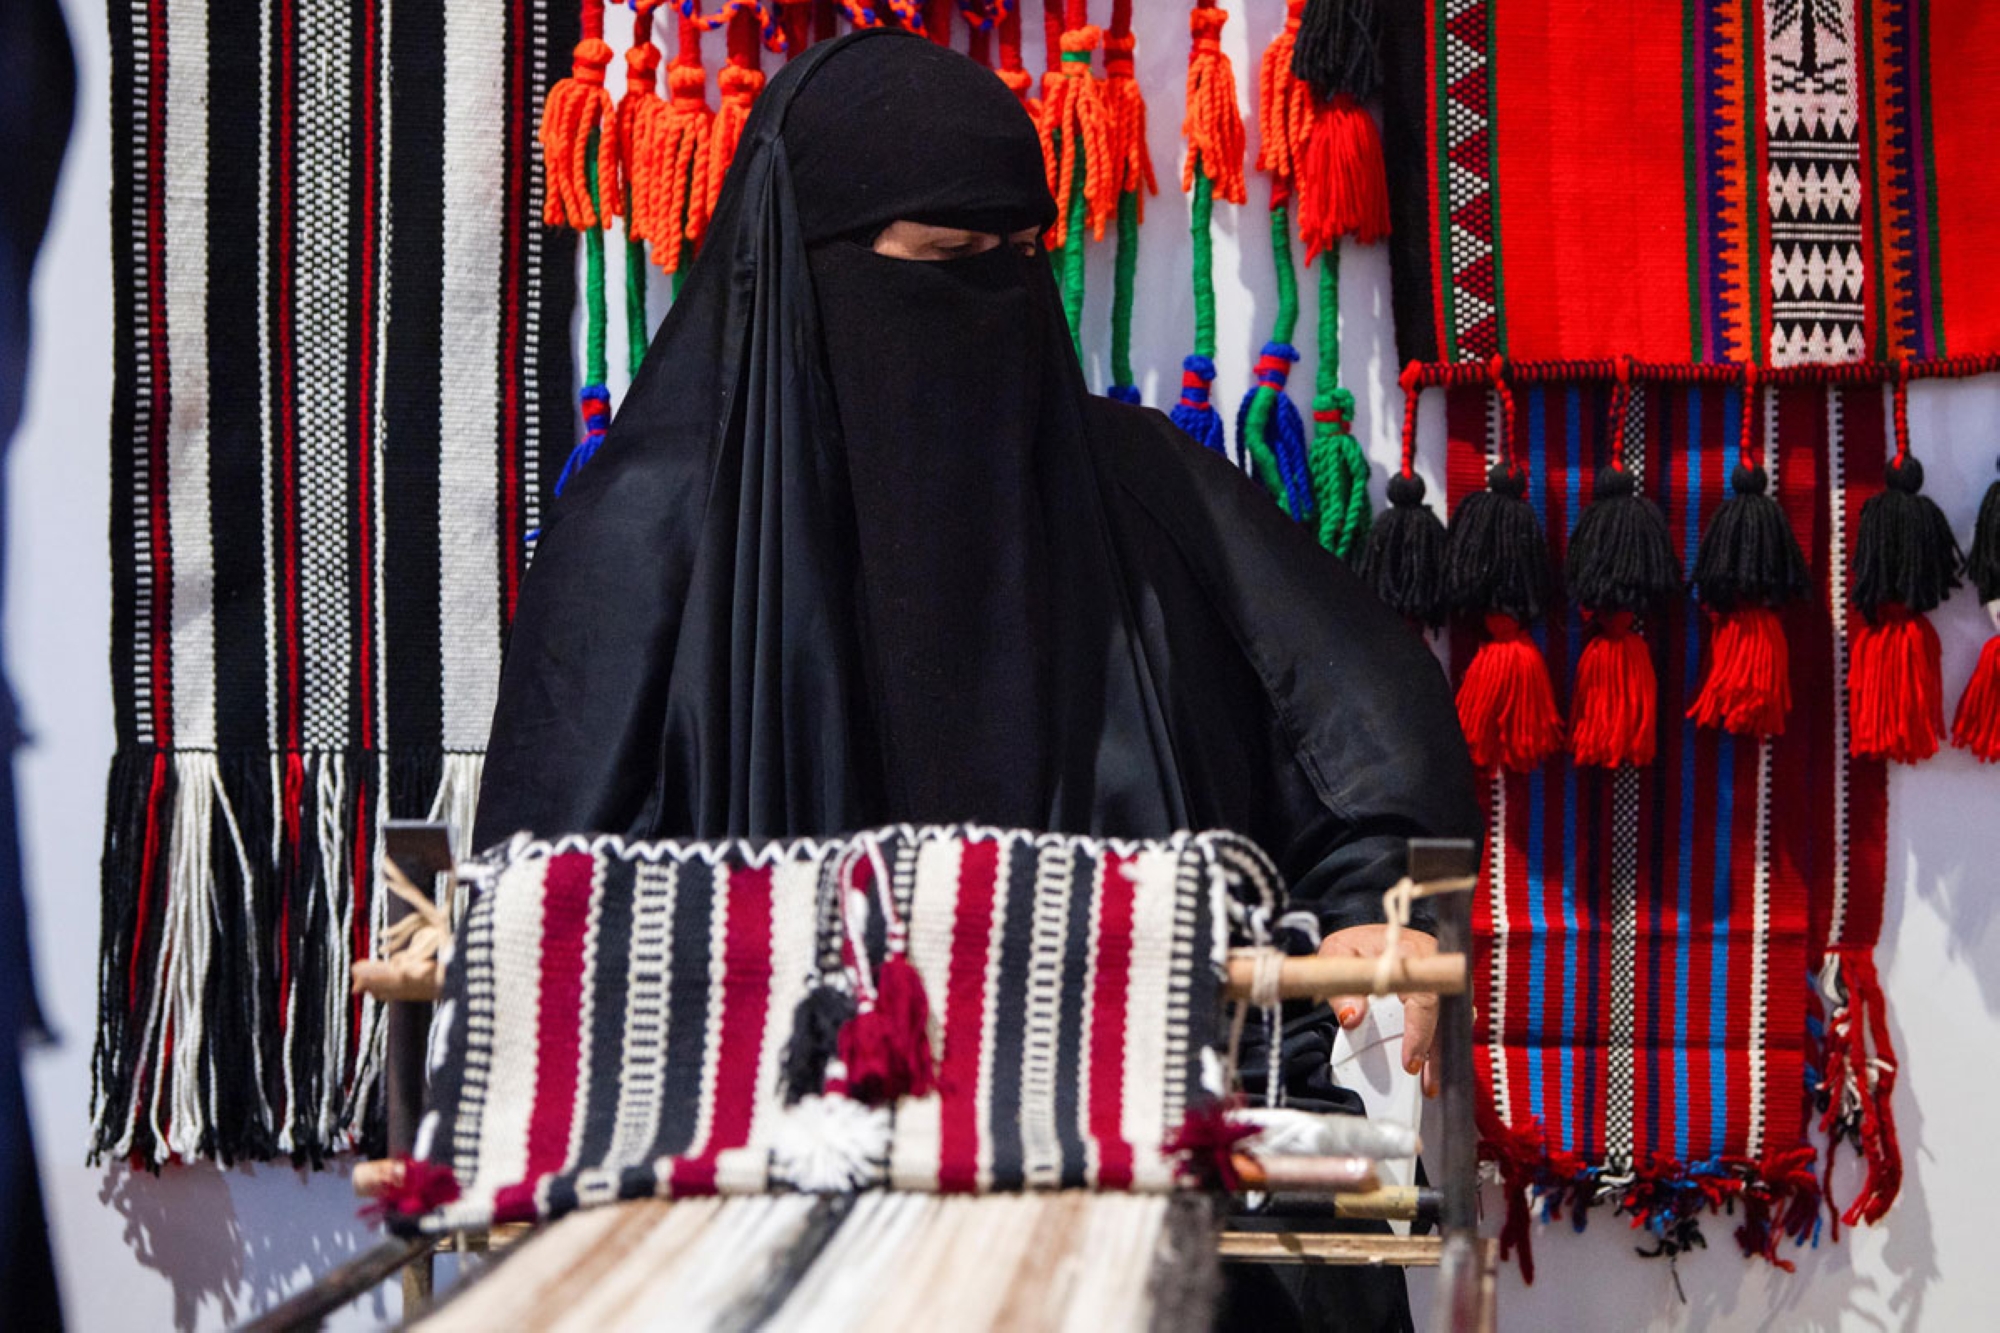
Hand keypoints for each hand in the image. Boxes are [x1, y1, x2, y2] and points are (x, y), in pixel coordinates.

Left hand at [1318, 924, 1439, 1096]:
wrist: (1370, 933)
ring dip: (1444, 1051)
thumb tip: (1352, 1019)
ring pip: (1455, 1017)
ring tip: (1432, 1082)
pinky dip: (1444, 1039)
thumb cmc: (1353, 946)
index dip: (1421, 1033)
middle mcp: (1435, 962)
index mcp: (1409, 953)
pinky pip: (1452, 1015)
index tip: (1410, 1063)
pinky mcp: (1446, 984)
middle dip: (1438, 1054)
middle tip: (1428, 1084)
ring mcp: (1444, 973)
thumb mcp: (1336, 957)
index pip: (1425, 998)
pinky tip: (1435, 1062)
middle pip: (1447, 1014)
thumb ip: (1341, 988)